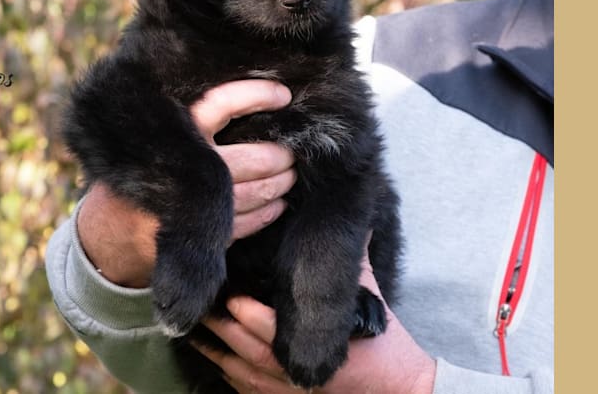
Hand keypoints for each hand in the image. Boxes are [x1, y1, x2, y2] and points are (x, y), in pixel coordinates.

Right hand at [77, 80, 295, 287]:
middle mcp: (183, 165)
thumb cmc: (143, 170)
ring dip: (278, 185)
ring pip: (253, 193)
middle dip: (279, 157)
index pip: (223, 103)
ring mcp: (190, 205)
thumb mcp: (155, 135)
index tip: (284, 94)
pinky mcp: (196, 235)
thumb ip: (192, 119)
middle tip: (292, 153)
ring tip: (289, 176)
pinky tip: (276, 205)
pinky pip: (245, 224)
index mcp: (173, 132)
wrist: (109, 231)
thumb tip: (252, 95)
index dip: (257, 95)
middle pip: (250, 158)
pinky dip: (266, 213)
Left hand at [193, 240, 435, 393]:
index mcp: (314, 342)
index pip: (265, 327)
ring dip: (216, 353)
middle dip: (220, 328)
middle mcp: (295, 372)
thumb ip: (354, 261)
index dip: (242, 310)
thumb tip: (355, 221)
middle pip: (244, 349)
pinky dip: (230, 377)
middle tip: (200, 306)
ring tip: (195, 332)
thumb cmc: (384, 344)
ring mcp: (288, 393)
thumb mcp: (370, 297)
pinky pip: (249, 393)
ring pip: (240, 373)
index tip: (226, 292)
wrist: (401, 392)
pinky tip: (217, 362)